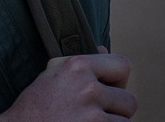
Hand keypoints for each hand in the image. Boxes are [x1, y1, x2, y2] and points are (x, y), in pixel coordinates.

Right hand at [0, 51, 136, 121]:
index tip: (109, 89)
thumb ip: (81, 61)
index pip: (123, 65)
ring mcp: (93, 115)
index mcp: (77, 65)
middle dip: (118, 109)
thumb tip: (104, 50)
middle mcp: (89, 87)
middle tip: (99, 113)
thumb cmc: (35, 104)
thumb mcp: (52, 72)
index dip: (118, 79)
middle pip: (130, 100)